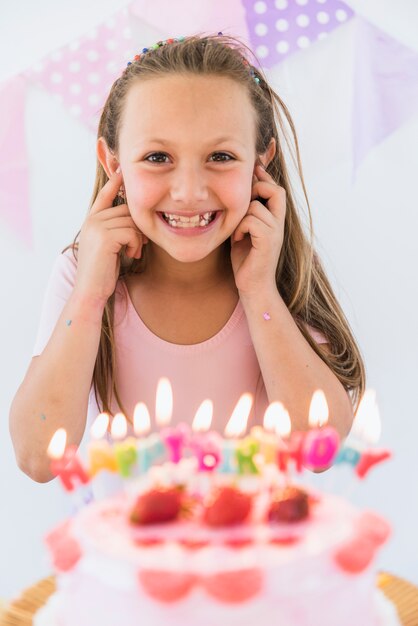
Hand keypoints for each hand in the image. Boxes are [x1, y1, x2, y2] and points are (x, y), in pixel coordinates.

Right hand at [74, 170, 148, 303]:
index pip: (105, 195)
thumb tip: (134, 218)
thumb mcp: (109, 246)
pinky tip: (132, 255)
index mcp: (91, 220)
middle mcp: (92, 220)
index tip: (122, 170)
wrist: (90, 290)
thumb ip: (116, 229)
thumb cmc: (103, 272)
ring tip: (134, 252)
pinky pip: (132, 232)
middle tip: (140, 245)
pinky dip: (136, 244)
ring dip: (139, 238)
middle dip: (138, 227)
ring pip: (131, 221)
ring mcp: (97, 226)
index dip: (115, 182)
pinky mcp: (104, 235)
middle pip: (127, 210)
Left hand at [230, 164, 285, 295]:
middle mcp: (279, 224)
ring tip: (237, 232)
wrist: (253, 286)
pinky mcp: (268, 241)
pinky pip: (251, 221)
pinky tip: (237, 240)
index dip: (264, 178)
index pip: (276, 189)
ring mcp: (275, 232)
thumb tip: (236, 196)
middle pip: (276, 190)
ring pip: (256, 207)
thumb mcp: (244, 232)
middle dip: (257, 189)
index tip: (252, 172)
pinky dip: (240, 228)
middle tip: (242, 203)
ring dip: (241, 217)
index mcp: (275, 220)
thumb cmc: (246, 261)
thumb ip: (245, 214)